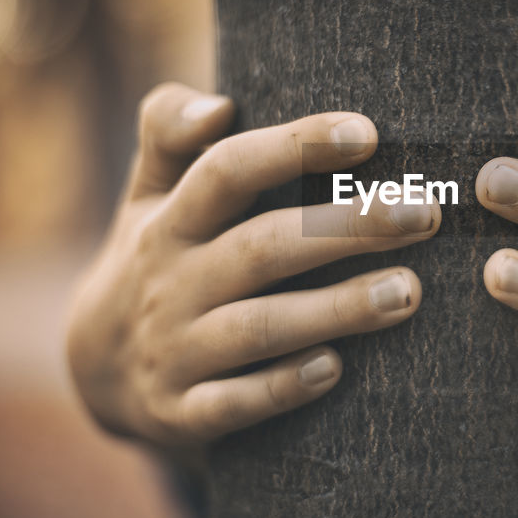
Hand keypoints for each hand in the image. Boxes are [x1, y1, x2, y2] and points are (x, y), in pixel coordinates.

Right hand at [65, 83, 438, 455]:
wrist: (93, 370)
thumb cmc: (154, 257)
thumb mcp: (146, 192)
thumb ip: (169, 130)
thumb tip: (217, 104)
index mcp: (169, 221)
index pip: (228, 171)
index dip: (294, 147)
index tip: (368, 133)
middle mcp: (171, 282)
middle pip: (262, 247)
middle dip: (347, 227)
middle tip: (424, 212)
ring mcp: (176, 351)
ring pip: (259, 328)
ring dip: (336, 310)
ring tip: (408, 291)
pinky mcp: (183, 413)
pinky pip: (234, 404)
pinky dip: (283, 388)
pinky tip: (336, 368)